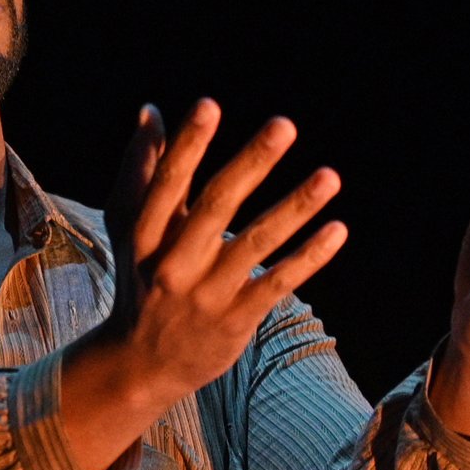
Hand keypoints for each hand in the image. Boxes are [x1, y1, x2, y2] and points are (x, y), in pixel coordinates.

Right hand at [59, 101, 345, 469]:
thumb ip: (142, 171)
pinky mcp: (236, 320)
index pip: (167, 184)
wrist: (141, 365)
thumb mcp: (133, 230)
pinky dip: (308, 257)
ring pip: (255, 244)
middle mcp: (173, 264)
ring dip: (295, 207)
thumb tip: (150, 111)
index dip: (187, 145)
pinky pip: (278, 282)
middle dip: (251, 163)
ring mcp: (206, 294)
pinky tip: (337, 230)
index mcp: (145, 236)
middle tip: (284, 125)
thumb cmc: (142, 281)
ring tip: (330, 176)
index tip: (209, 105)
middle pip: (215, 206)